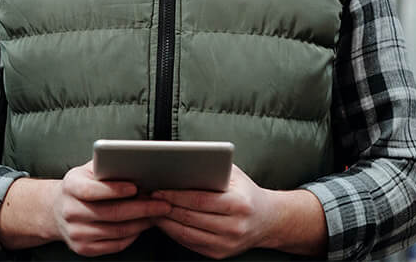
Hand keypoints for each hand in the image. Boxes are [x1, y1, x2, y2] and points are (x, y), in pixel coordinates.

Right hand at [52, 161, 171, 256]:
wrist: (57, 210)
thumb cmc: (81, 185)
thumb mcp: (88, 170)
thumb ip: (107, 166)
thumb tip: (135, 164)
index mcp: (70, 187)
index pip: (91, 190)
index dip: (115, 189)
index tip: (136, 187)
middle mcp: (70, 211)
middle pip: (111, 213)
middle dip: (141, 208)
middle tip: (161, 204)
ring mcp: (76, 232)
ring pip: (117, 231)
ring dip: (141, 223)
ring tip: (156, 214)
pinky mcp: (83, 248)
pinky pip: (115, 245)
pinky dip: (133, 235)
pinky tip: (142, 225)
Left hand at [151, 165, 279, 258]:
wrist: (267, 220)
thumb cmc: (245, 192)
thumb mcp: (234, 175)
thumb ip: (212, 168)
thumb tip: (180, 162)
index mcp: (238, 204)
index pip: (199, 200)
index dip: (175, 196)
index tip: (157, 189)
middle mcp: (234, 227)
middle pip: (190, 218)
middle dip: (165, 207)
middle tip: (148, 198)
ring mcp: (227, 244)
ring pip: (186, 233)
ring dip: (165, 222)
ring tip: (152, 209)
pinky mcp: (219, 254)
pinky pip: (190, 243)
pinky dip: (174, 232)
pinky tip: (165, 221)